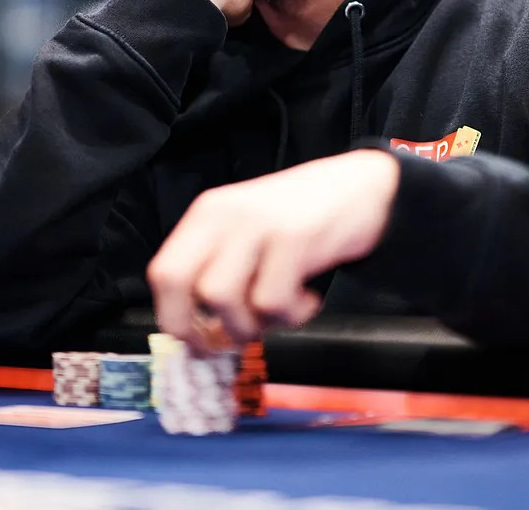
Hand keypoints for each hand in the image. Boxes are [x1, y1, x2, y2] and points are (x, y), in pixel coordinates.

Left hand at [148, 150, 399, 351]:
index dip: (173, 316)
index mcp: (208, 215)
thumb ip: (223, 268)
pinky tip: (308, 299)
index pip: (163, 272)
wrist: (365, 185)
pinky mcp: (293, 237)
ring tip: (281, 314)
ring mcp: (257, 224)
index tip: (197, 342)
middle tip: (229, 342)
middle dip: (197, 327)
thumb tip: (201, 333)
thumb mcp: (251, 231)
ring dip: (251, 325)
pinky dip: (291, 316)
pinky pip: (272, 301)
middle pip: (179, 283)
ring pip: (221, 298)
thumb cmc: (306, 218)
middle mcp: (224, 215)